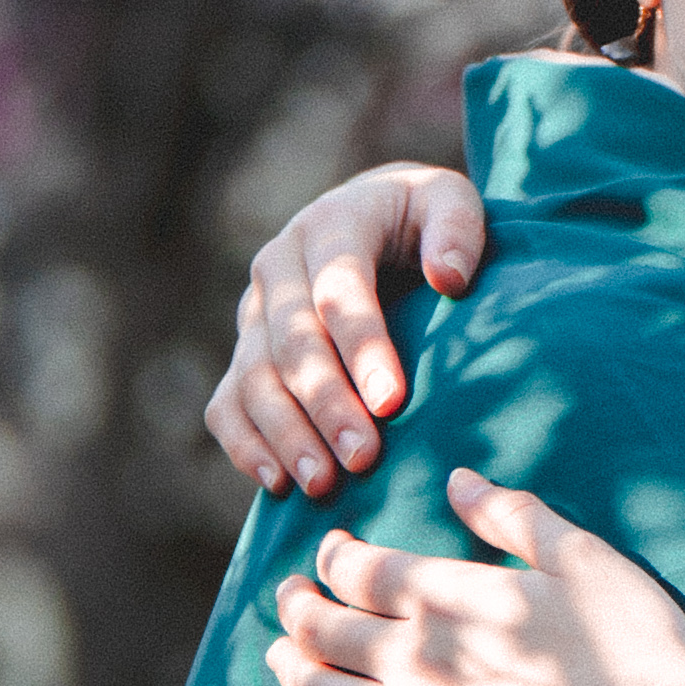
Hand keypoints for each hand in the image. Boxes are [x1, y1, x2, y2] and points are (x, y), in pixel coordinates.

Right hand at [206, 160, 489, 495]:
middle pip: (292, 341)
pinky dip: (244, 443)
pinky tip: (277, 481)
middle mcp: (278, 265)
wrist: (372, 213)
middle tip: (362, 459)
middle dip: (326, 404)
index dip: (363, 348)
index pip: (338, 290)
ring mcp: (254, 312)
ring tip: (321, 483)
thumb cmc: (420, 218)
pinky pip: (228, 402)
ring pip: (253, 377)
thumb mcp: (449, 202)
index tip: (393, 402)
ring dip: (284, 433)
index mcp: (329, 225)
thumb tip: (448, 278)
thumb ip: (456, 229)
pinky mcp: (245, 351)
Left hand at [270, 471, 684, 685]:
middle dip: (297, 608)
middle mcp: (420, 660)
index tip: (328, 551)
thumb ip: (513, 516)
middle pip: (325, 630)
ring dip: (290, 673)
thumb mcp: (584, 559)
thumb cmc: (637, 647)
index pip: (358, 571)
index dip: (332, 556)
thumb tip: (458, 478)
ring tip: (280, 658)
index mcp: (451, 597)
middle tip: (289, 598)